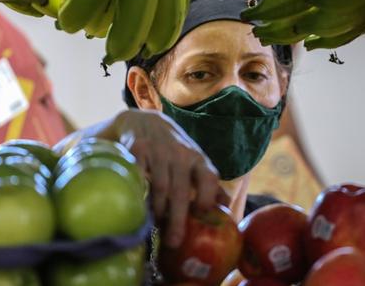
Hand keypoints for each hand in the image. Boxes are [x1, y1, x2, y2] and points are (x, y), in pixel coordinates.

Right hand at [77, 109, 229, 247]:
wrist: (145, 121)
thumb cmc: (174, 150)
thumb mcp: (195, 163)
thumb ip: (209, 185)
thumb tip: (227, 207)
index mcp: (199, 160)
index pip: (209, 178)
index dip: (207, 198)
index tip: (202, 216)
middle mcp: (180, 154)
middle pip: (181, 191)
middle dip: (178, 218)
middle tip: (174, 242)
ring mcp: (158, 151)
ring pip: (159, 187)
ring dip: (158, 210)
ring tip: (155, 228)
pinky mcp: (137, 149)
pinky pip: (138, 176)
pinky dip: (138, 194)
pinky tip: (137, 208)